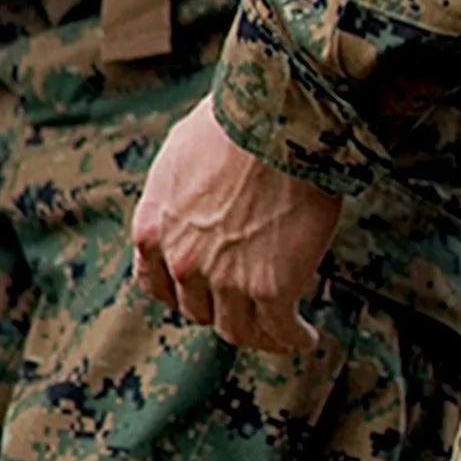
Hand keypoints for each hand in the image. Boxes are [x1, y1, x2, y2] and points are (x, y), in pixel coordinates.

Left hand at [131, 100, 342, 356]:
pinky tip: (307, 337)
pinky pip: (281, 330)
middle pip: (198, 310)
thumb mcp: (179, 154)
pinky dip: (294, 339)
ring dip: (260, 335)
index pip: (155, 284)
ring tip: (281, 333)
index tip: (202, 294)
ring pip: (238, 330)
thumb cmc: (234, 123)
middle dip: (222, 310)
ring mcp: (225, 280)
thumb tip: (190, 196)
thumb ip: (176, 192)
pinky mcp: (271, 288)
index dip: (181, 293)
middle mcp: (181, 263)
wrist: (277, 121)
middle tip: (248, 307)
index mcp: (153, 230)